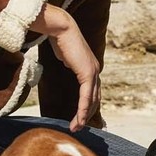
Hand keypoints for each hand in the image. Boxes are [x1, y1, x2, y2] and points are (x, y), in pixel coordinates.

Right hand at [33, 5, 99, 131]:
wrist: (61, 28)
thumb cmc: (61, 38)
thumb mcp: (67, 55)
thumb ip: (71, 62)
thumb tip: (67, 63)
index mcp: (91, 67)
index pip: (92, 92)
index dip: (86, 106)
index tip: (79, 118)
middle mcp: (95, 70)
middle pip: (94, 99)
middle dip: (86, 115)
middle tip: (78, 128)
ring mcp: (93, 72)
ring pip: (91, 100)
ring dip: (83, 115)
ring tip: (76, 127)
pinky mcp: (87, 73)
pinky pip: (86, 95)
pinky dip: (82, 109)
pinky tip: (79, 119)